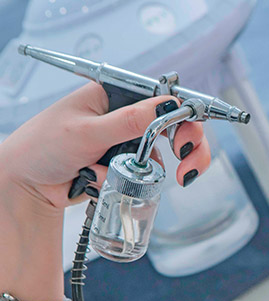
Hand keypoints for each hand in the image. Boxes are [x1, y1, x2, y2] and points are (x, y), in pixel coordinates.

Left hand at [0, 82, 210, 214]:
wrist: (26, 185)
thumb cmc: (42, 147)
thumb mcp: (88, 131)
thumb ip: (130, 121)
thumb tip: (168, 107)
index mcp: (115, 95)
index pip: (164, 99)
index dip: (185, 118)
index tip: (189, 140)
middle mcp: (125, 115)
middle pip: (175, 127)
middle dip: (186, 149)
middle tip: (186, 169)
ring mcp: (126, 141)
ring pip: (163, 155)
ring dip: (149, 171)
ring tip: (124, 176)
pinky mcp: (125, 164)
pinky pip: (145, 174)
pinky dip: (131, 182)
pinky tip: (104, 180)